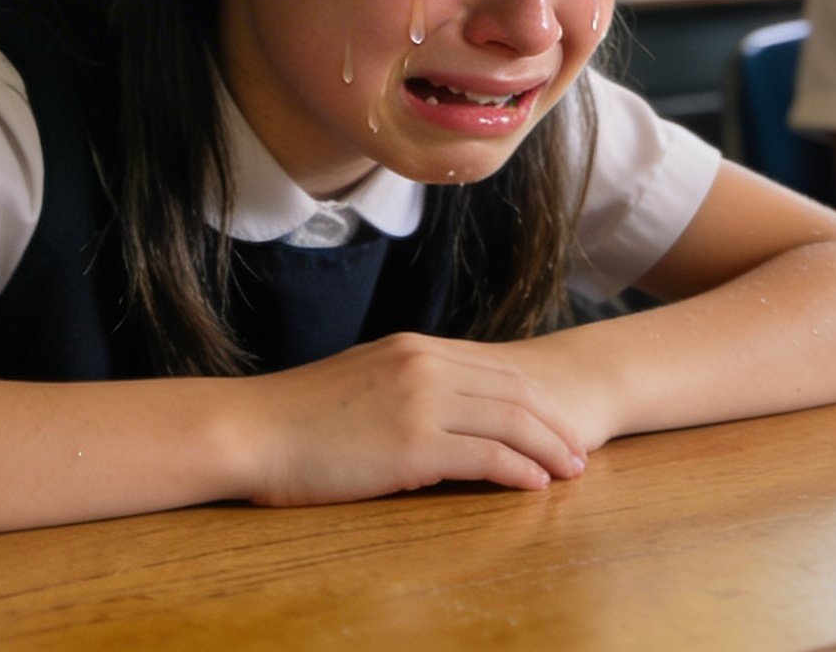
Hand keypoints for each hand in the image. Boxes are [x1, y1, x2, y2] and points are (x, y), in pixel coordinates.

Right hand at [232, 332, 593, 505]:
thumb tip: (446, 411)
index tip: (560, 427)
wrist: (256, 430)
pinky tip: (533, 487)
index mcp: (412, 348)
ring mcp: (418, 401)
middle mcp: (422, 364)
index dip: (537, 399)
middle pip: (513, 391)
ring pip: (508, 422)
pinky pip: (483, 456)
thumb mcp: (364, 382)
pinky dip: (517, 471)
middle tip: (579, 454)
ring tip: (569, 474)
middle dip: (554, 425)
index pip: (497, 368)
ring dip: (547, 450)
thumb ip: (407, 386)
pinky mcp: (410, 443)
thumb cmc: (302, 418)